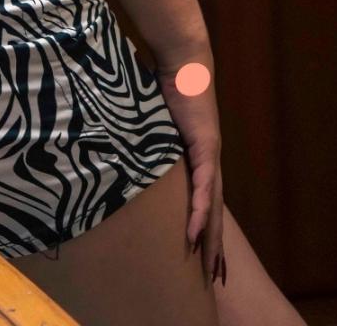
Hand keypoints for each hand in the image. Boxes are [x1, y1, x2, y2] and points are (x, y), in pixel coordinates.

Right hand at [155, 41, 225, 287]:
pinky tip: (197, 232)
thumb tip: (122, 147)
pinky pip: (203, 185)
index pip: (205, 201)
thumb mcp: (155, 123)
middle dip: (214, 245)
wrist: (185, 60)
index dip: (206, 228)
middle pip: (214, 212)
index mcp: (198, 158)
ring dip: (211, 238)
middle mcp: (209, 161)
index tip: (205, 255)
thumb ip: (146, 139)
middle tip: (215, 277)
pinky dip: (200, 210)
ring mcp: (210, 155)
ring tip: (209, 266)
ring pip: (213, 205)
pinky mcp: (206, 146)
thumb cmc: (168, 85)